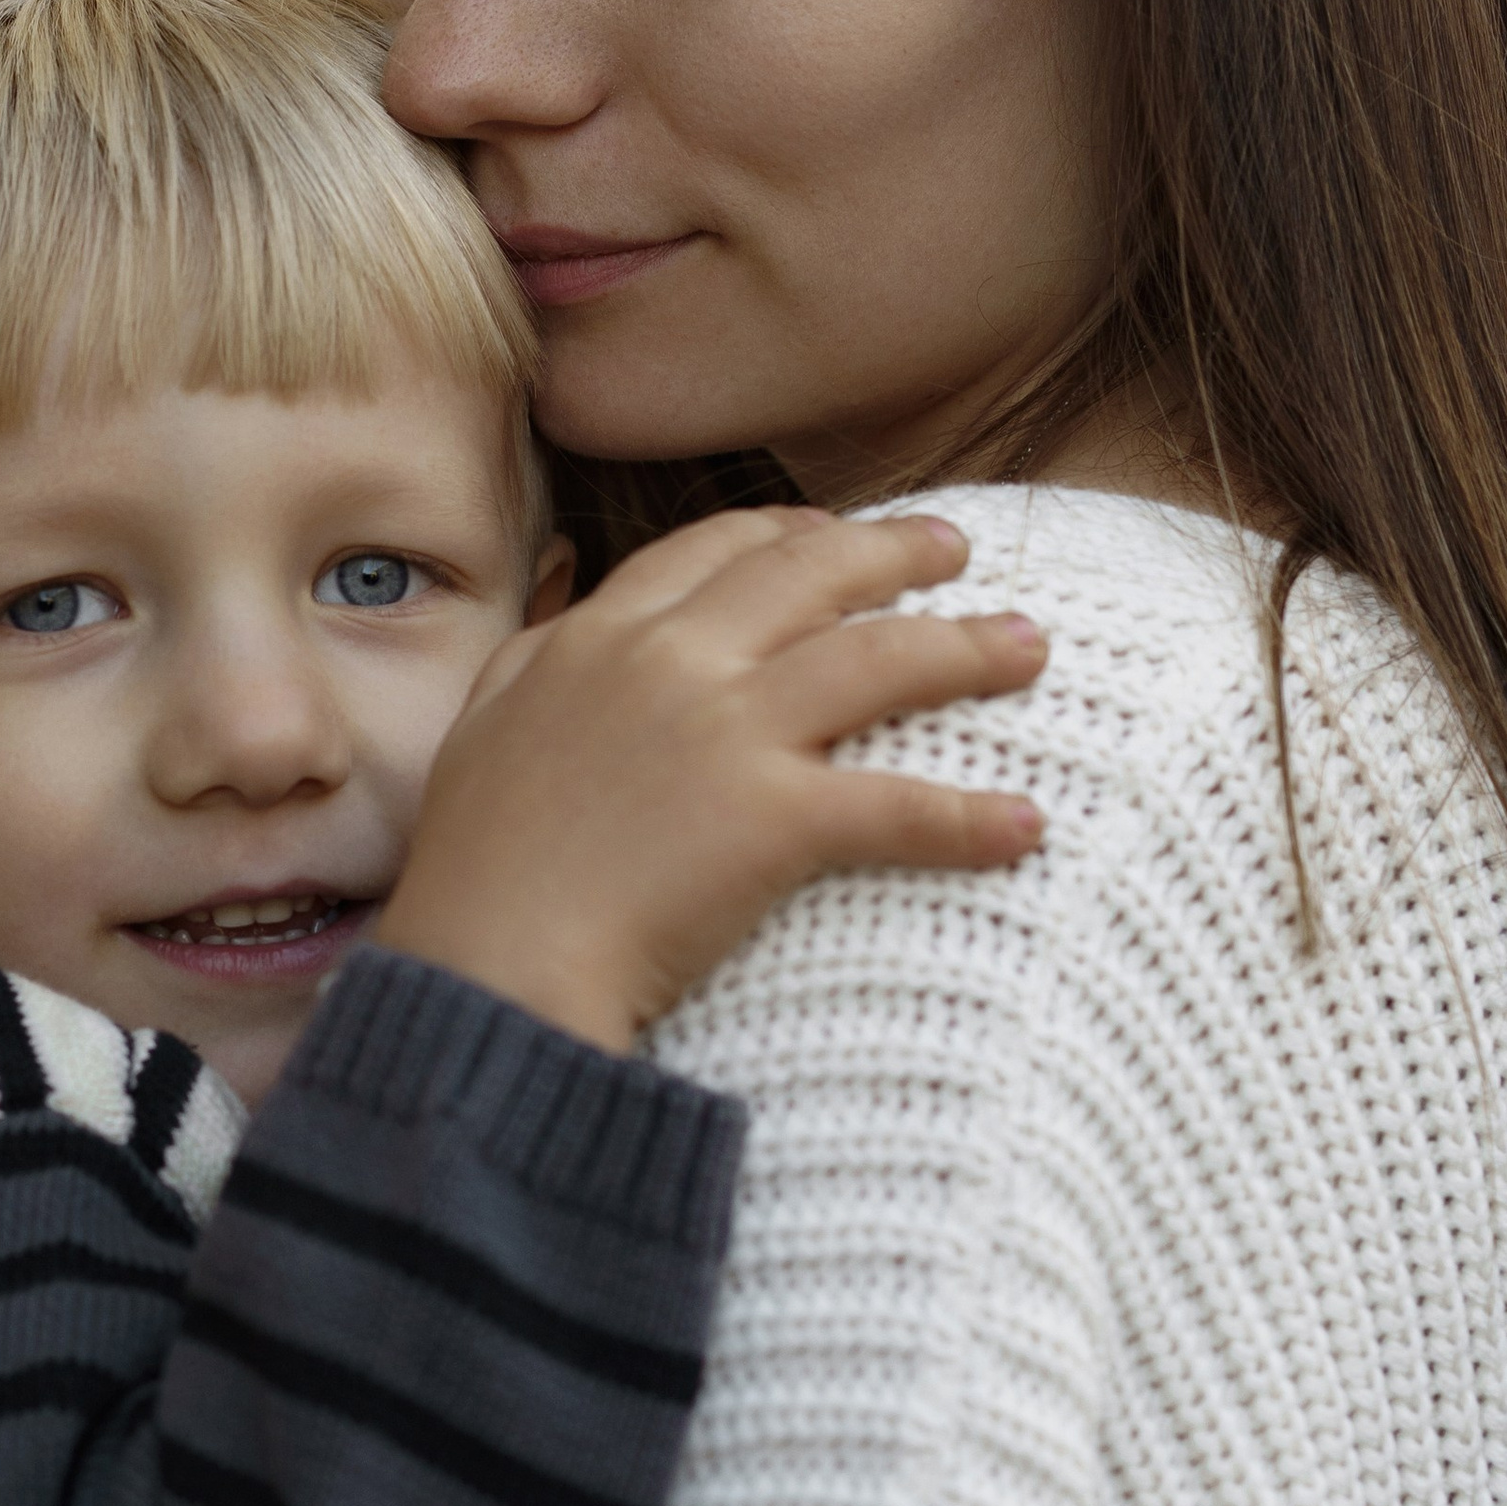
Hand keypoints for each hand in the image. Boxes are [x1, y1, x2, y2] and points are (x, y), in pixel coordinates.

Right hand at [373, 509, 1044, 1050]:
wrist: (487, 972)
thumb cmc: (476, 874)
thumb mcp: (484, 730)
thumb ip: (535, 662)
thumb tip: (566, 618)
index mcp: (600, 640)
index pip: (712, 551)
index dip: (786, 534)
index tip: (833, 534)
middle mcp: (671, 663)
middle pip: (812, 576)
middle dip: (897, 554)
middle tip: (960, 553)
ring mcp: (727, 734)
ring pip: (879, 661)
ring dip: (967, 649)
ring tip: (1030, 649)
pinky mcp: (773, 820)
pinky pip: (898, 808)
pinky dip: (969, 820)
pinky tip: (1025, 828)